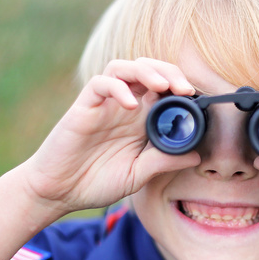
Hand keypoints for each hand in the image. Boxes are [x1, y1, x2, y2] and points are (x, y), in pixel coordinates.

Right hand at [21, 58, 199, 213]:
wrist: (59, 192)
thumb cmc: (95, 182)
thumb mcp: (137, 175)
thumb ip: (163, 162)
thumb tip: (197, 156)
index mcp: (140, 120)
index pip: (164, 89)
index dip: (181, 88)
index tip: (199, 100)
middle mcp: (123, 106)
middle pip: (148, 70)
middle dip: (170, 72)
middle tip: (186, 89)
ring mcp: (104, 104)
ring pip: (124, 67)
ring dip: (146, 71)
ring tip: (162, 86)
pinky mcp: (84, 107)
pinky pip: (100, 84)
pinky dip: (117, 87)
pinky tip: (131, 105)